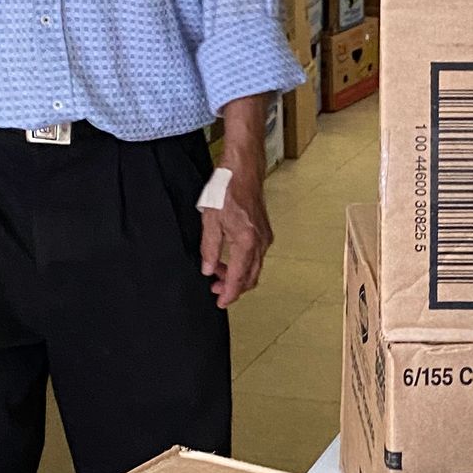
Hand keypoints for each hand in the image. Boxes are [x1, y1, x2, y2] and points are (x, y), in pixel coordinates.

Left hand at [201, 158, 271, 308]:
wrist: (243, 170)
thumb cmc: (226, 189)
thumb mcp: (210, 220)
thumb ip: (209, 249)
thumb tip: (208, 269)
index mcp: (246, 242)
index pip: (238, 278)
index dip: (229, 293)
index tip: (220, 302)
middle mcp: (260, 243)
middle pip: (250, 277)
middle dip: (234, 287)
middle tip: (215, 290)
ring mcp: (265, 237)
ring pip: (254, 267)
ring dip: (238, 275)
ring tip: (218, 273)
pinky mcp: (264, 231)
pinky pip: (256, 256)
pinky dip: (243, 263)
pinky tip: (228, 259)